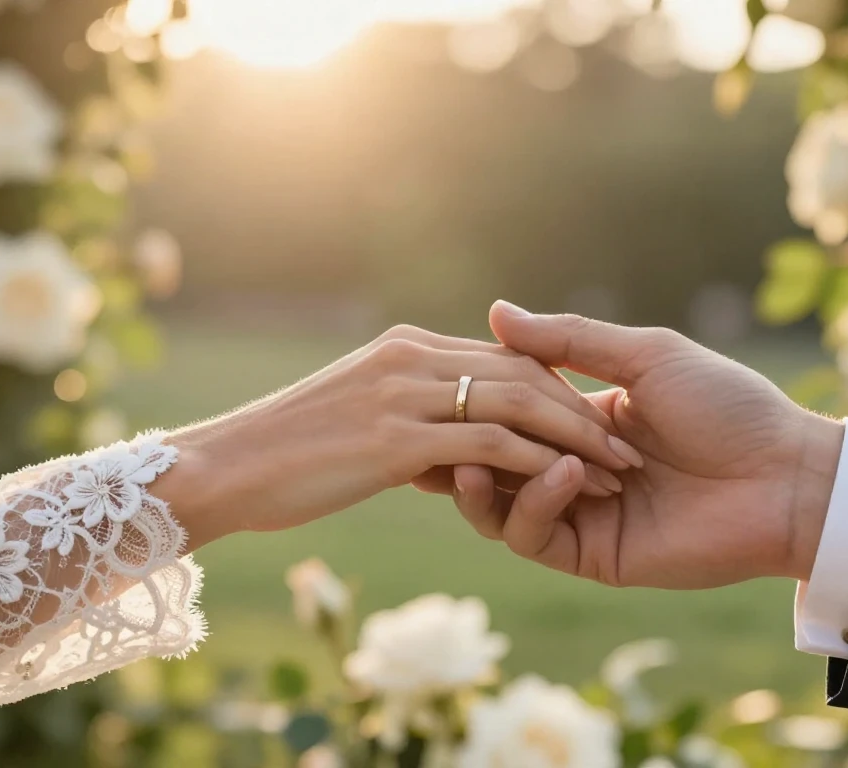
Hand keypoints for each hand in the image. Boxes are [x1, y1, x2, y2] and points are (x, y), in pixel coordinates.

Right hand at [153, 325, 644, 548]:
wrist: (219, 470)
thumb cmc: (279, 453)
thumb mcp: (355, 421)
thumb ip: (411, 417)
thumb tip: (452, 449)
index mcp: (405, 349)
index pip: (503, 358)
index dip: (557, 388)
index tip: (598, 420)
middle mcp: (411, 360)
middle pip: (523, 371)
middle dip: (583, 408)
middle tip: (628, 445)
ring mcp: (403, 395)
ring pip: (517, 401)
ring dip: (576, 436)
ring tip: (620, 469)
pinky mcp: (396, 440)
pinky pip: (489, 443)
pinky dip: (538, 461)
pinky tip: (570, 484)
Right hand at [436, 302, 845, 588]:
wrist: (785, 475)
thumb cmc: (727, 406)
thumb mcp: (645, 356)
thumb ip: (570, 339)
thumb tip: (495, 311)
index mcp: (584, 419)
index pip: (506, 412)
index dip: (474, 400)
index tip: (445, 378)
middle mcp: (574, 467)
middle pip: (490, 461)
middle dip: (462, 443)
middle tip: (439, 424)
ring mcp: (581, 513)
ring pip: (498, 508)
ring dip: (487, 478)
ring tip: (483, 456)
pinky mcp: (593, 555)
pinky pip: (534, 537)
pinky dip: (534, 504)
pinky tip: (565, 475)